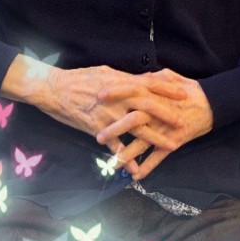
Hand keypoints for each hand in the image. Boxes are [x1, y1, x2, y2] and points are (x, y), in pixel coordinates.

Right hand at [26, 63, 186, 157]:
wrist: (56, 90)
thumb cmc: (81, 78)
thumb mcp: (106, 72)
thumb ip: (124, 79)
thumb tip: (140, 80)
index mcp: (122, 82)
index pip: (150, 83)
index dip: (168, 89)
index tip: (184, 94)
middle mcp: (119, 98)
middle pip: (149, 105)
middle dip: (168, 114)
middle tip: (183, 122)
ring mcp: (109, 115)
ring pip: (137, 127)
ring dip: (155, 138)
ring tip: (170, 146)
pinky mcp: (98, 129)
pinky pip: (115, 145)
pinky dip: (125, 157)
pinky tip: (136, 168)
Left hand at [96, 69, 213, 179]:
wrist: (213, 103)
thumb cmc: (189, 89)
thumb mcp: (171, 77)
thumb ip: (152, 78)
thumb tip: (136, 78)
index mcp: (156, 94)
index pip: (132, 91)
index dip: (116, 93)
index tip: (98, 96)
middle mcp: (159, 112)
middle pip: (133, 120)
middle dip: (115, 129)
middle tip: (98, 136)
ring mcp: (166, 129)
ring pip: (143, 143)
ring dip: (127, 154)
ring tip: (112, 163)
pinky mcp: (175, 142)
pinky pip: (159, 157)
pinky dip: (148, 167)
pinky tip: (136, 176)